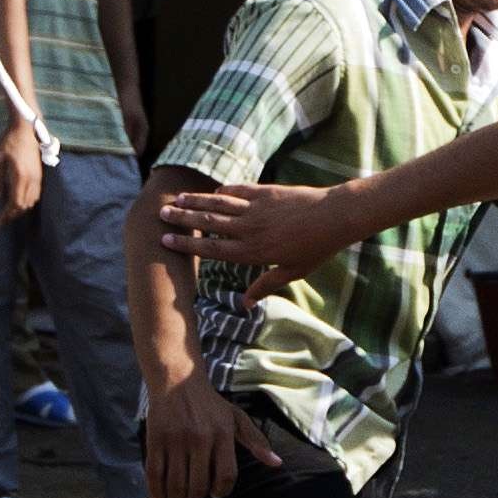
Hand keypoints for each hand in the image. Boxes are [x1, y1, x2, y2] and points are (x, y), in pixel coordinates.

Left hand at [0, 119, 46, 221]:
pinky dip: (27, 201)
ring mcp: (38, 178)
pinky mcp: (40, 174)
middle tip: (0, 219)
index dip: (6, 215)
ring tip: (8, 211)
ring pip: (31, 202)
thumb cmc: (10, 141)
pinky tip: (18, 199)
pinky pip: (36, 194)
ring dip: (20, 208)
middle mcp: (32, 180)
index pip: (15, 204)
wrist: (26, 128)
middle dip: (12, 215)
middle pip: (24, 206)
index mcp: (21, 177)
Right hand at [144, 368, 266, 497]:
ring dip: (178, 497)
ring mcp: (176, 440)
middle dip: (197, 496)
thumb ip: (256, 441)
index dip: (221, 491)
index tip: (216, 493)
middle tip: (195, 493)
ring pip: (176, 485)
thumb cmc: (211, 404)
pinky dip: (156, 492)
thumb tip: (276, 464)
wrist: (178, 380)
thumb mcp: (237, 417)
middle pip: (199, 485)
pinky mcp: (156, 439)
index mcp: (222, 434)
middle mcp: (200, 438)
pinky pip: (154, 474)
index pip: (226, 476)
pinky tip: (160, 497)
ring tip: (180, 496)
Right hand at [159, 177, 362, 271]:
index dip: (187, 245)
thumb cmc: (316, 248)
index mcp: (253, 252)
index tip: (166, 240)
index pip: (211, 249)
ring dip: (197, 201)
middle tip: (161, 213)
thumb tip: (245, 305)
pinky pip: (239, 191)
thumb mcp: (292, 272)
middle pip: (208, 224)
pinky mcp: (265, 192)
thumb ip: (264, 286)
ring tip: (178, 199)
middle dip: (183, 218)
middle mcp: (249, 229)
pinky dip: (224, 192)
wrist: (335, 216)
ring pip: (219, 204)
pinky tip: (213, 193)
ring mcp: (256, 209)